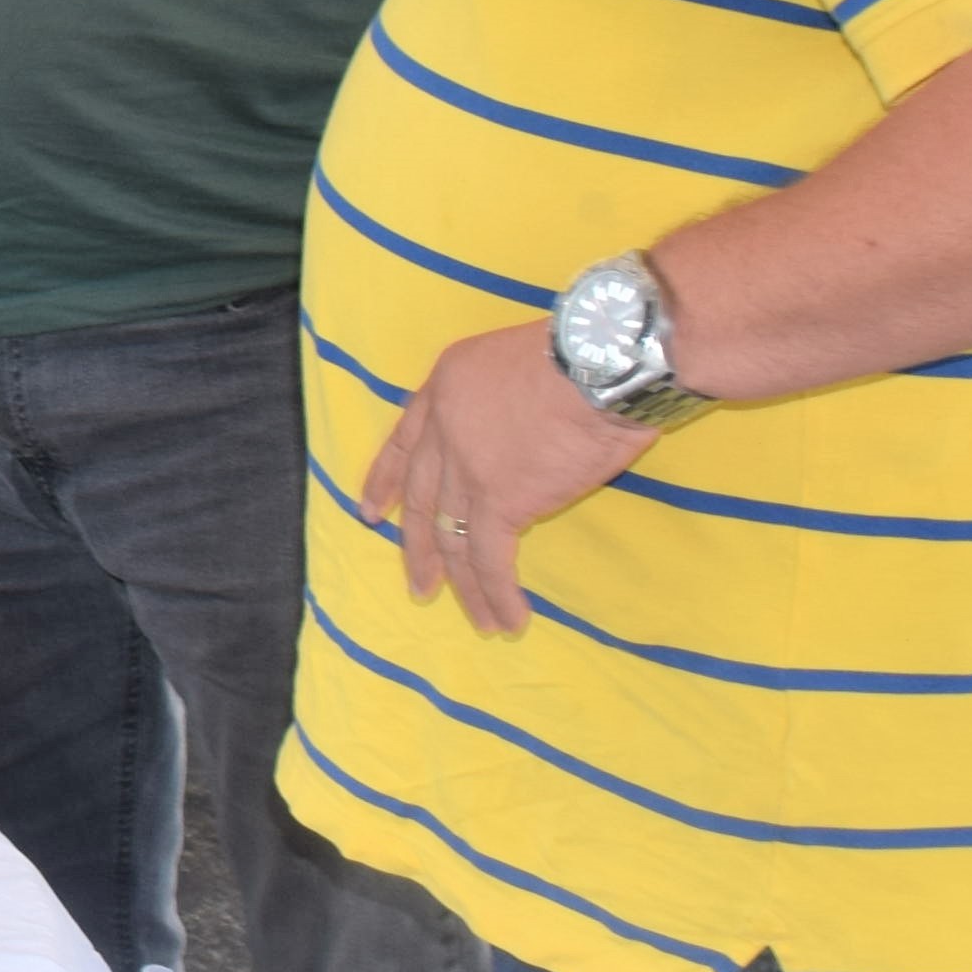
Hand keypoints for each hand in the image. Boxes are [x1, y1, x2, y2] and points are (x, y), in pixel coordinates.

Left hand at [358, 321, 649, 637]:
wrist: (599, 360)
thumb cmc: (582, 350)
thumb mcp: (518, 356)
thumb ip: (502, 400)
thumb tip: (523, 432)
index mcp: (446, 386)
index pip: (404, 442)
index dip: (386, 480)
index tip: (372, 510)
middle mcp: (445, 427)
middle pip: (423, 499)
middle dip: (417, 547)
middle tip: (418, 584)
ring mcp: (467, 467)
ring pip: (453, 539)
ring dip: (464, 585)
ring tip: (479, 621)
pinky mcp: (500, 501)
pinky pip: (490, 560)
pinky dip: (497, 594)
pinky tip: (509, 619)